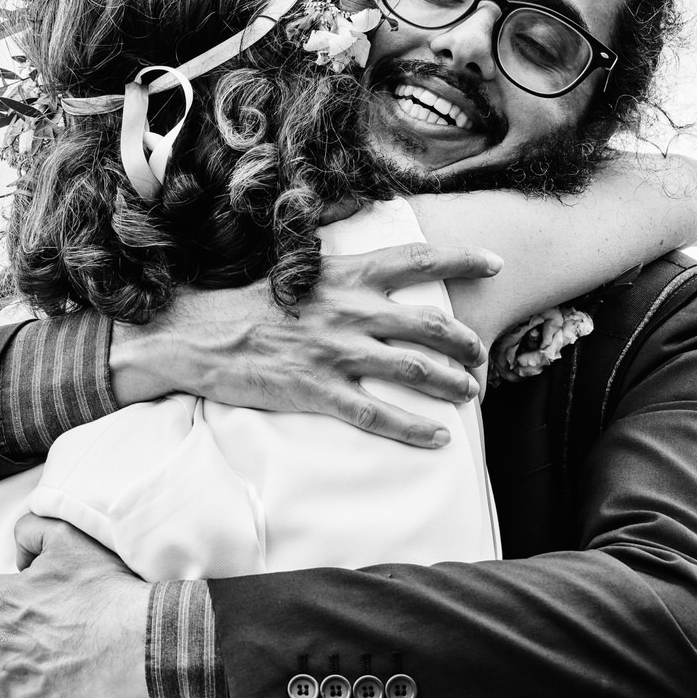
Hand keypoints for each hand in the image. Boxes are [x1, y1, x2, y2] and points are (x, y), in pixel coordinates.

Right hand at [110, 243, 498, 446]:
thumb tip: (378, 269)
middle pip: (429, 324)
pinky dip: (413, 428)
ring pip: (412, 369)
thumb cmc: (250, 303)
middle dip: (465, 343)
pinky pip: (377, 414)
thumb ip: (343, 273)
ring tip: (469, 393)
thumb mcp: (299, 272)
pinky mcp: (317, 390)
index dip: (462, 260)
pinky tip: (437, 438)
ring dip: (450, 383)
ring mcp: (334, 351)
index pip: (418, 259)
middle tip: (480, 356)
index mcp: (346, 275)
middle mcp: (349, 310)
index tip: (495, 263)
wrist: (201, 335)